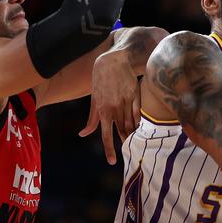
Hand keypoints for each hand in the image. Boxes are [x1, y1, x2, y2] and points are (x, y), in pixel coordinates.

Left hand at [78, 49, 140, 164]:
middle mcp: (116, 107)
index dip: (109, 149)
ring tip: (132, 139)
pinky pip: (139, 114)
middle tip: (126, 149)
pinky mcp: (136, 95)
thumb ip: (91, 119)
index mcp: (103, 109)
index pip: (106, 134)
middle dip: (124, 141)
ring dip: (131, 133)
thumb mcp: (93, 99)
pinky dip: (138, 122)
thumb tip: (83, 134)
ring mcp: (127, 101)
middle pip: (122, 131)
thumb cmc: (100, 80)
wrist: (114, 60)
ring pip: (131, 124)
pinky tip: (138, 127)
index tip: (113, 161)